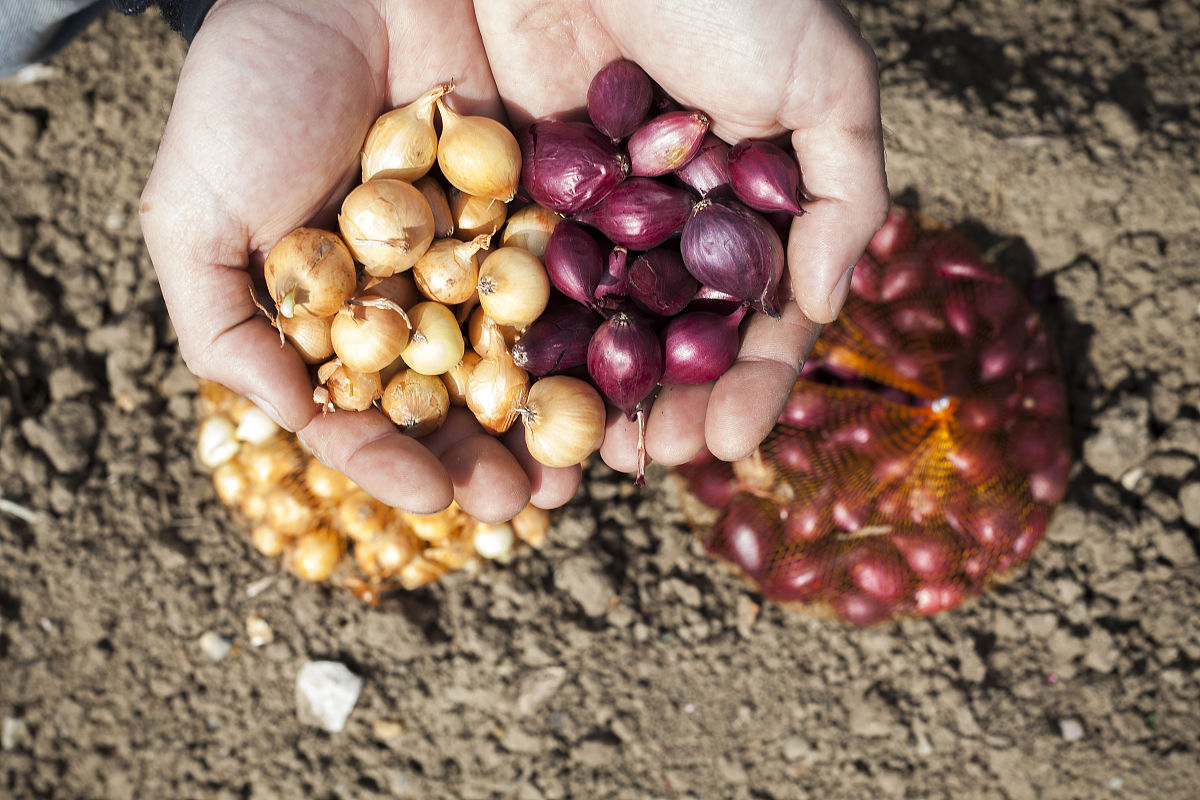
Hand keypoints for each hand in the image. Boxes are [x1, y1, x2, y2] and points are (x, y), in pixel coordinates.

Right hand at [139, 0, 579, 521]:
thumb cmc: (250, 89)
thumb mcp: (194, 213)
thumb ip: (223, 327)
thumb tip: (288, 422)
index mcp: (338, 312)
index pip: (368, 407)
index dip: (394, 459)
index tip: (432, 496)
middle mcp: (416, 294)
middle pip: (457, 396)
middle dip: (487, 456)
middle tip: (523, 504)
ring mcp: (486, 253)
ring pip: (523, 354)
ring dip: (551, 417)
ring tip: (577, 470)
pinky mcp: (546, 205)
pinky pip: (574, 280)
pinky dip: (595, 334)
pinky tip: (620, 380)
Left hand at [475, 0, 888, 470]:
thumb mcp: (827, 82)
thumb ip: (844, 200)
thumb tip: (823, 306)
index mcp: (756, 196)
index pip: (759, 313)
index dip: (750, 383)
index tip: (729, 442)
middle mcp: (680, 212)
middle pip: (679, 333)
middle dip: (670, 404)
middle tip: (649, 461)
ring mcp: (602, 204)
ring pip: (606, 321)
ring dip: (600, 391)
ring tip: (590, 453)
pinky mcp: (529, 184)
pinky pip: (534, 275)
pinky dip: (536, 336)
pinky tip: (528, 390)